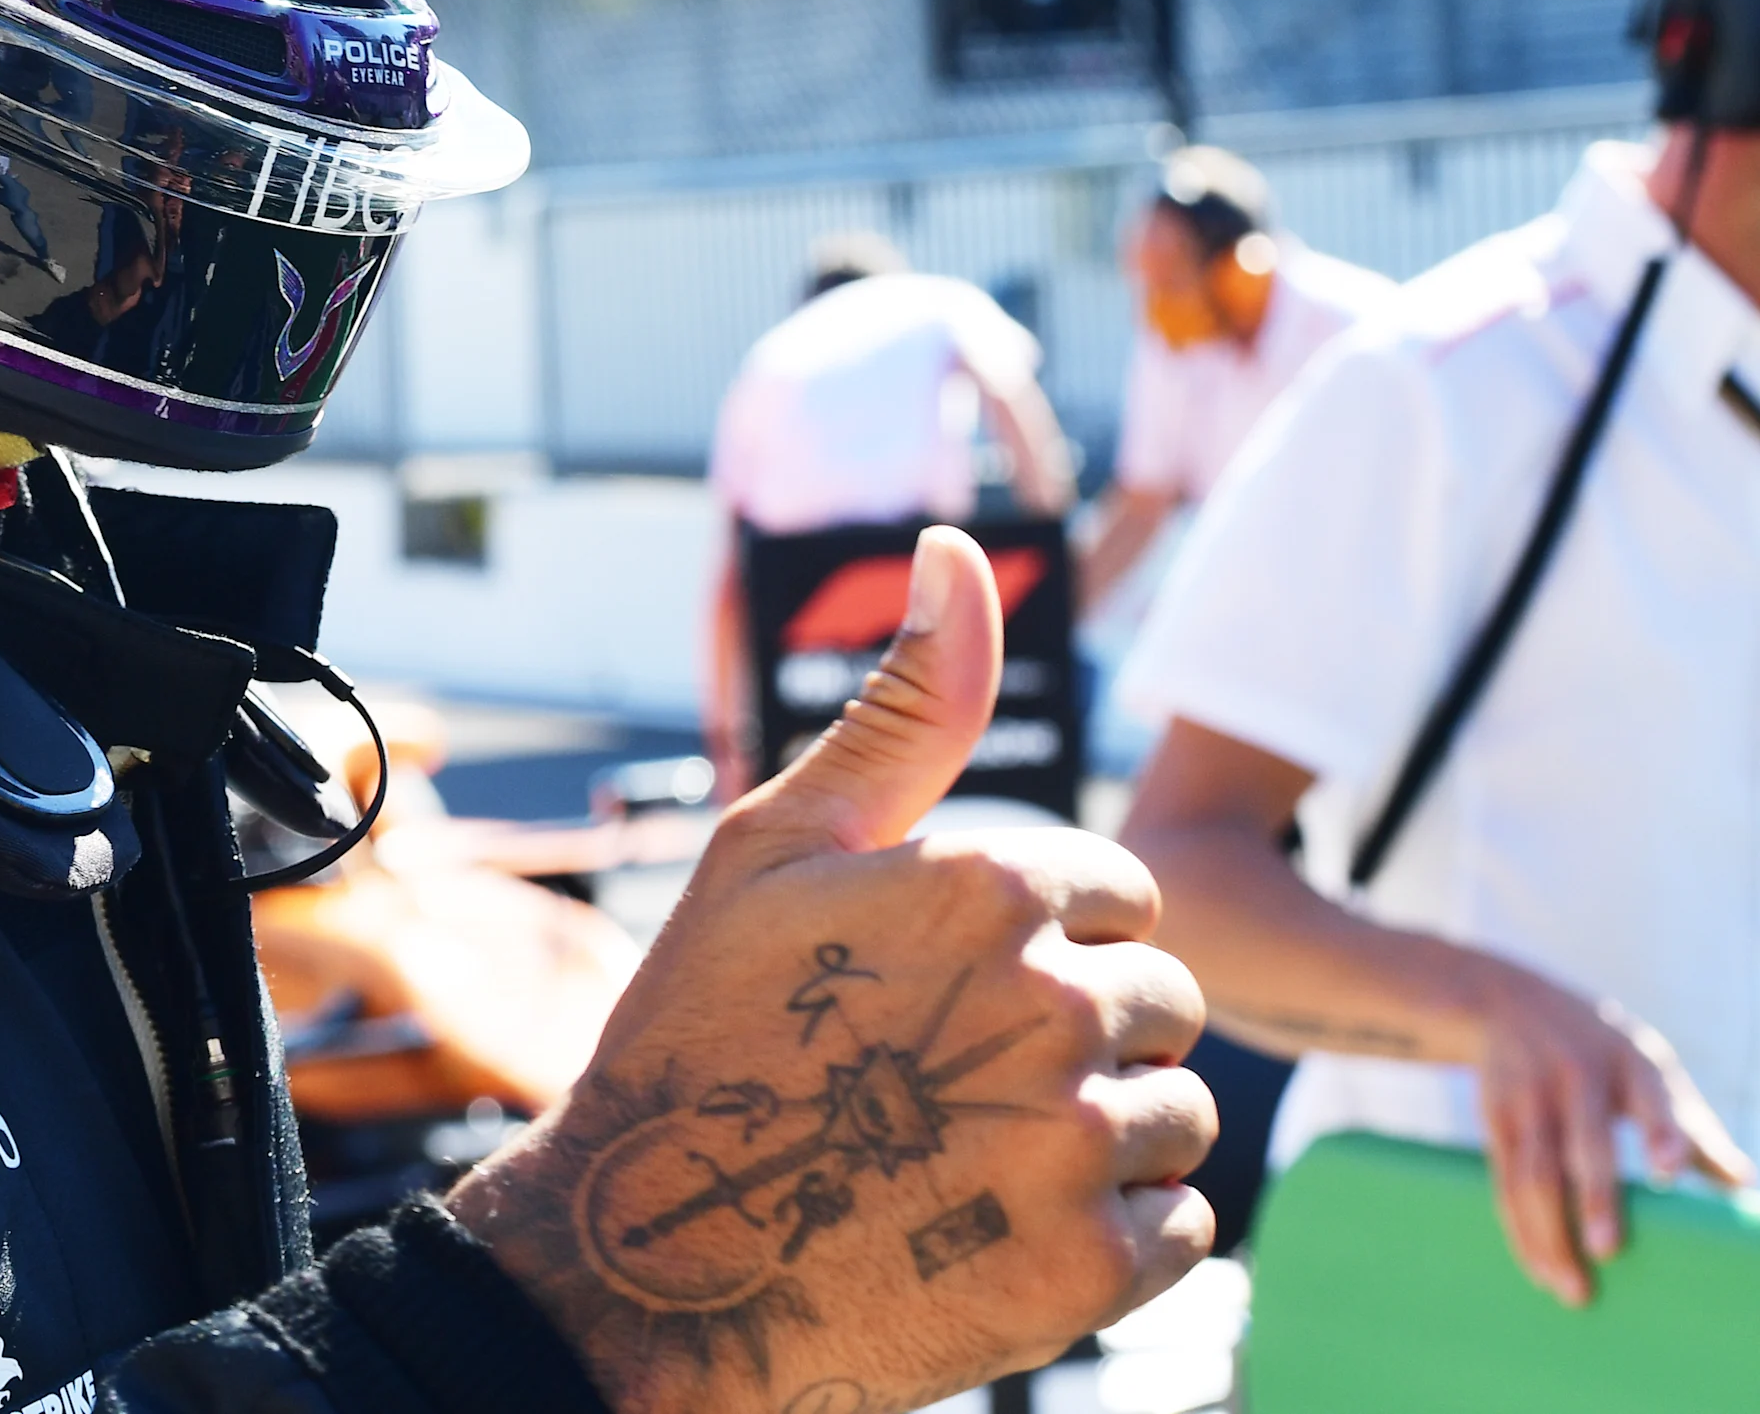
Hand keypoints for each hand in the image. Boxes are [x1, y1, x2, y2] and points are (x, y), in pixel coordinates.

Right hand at [450, 528, 1214, 1413]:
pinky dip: (1113, 1237)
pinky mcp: (1089, 1272)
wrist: (645, 1263)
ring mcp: (1073, 1143)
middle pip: (1161, 1005)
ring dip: (1105, 1138)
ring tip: (976, 1156)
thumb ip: (902, 707)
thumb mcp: (775, 848)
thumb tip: (957, 554)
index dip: (1040, 940)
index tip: (945, 990)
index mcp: (987, 885)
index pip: (1118, 896)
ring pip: (1182, 1116)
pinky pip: (1182, 1228)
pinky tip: (1002, 1230)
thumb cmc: (702, 1031)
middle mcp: (1050, 1004)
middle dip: (1083, 1037)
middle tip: (952, 1082)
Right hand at [1468, 959, 1755, 1306]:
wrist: (1506, 1000)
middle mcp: (1575, 1075)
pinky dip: (1520, 1230)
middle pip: (1584, 1143)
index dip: (1658, 1132)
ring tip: (1573, 1289)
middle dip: (1595, 1199)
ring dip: (1550, 1234)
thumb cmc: (1602, 1050)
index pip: (1647, 1097)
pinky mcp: (1494, 1117)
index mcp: (1627, 1061)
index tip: (1667, 1171)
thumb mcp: (1648, 1067)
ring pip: (1535, 1173)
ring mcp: (1528, 1096)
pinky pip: (1505, 1183)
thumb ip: (1691, 1125)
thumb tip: (1744, 1186)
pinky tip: (1538, 1268)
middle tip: (1611, 1252)